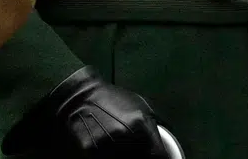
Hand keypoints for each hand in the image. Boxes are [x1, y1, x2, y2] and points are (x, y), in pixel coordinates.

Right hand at [7, 67, 168, 158]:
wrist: (79, 95)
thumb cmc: (113, 99)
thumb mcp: (141, 106)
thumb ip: (157, 127)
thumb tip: (168, 149)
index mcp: (141, 126)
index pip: (160, 157)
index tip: (158, 158)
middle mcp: (125, 138)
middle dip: (143, 158)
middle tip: (139, 152)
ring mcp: (106, 146)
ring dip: (126, 156)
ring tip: (122, 149)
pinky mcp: (90, 151)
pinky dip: (110, 157)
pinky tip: (110, 150)